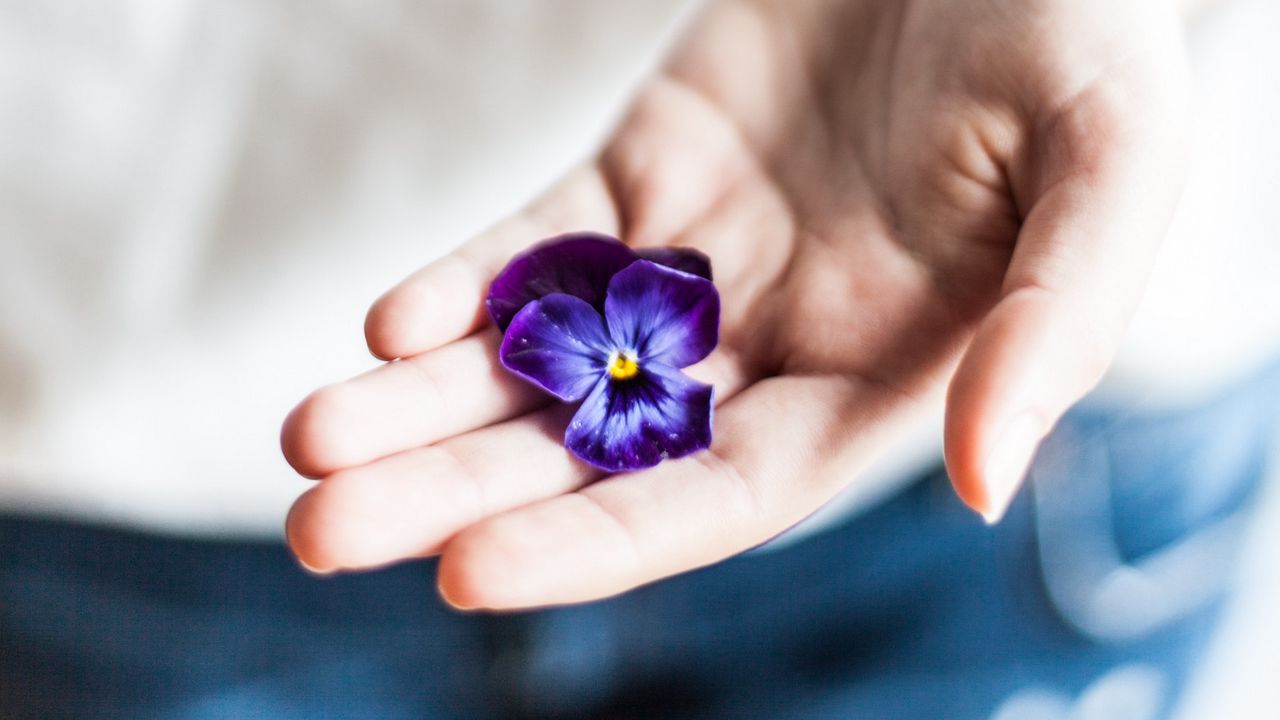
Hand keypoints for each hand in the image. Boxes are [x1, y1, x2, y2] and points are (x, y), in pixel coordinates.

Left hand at [281, 0, 1188, 607]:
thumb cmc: (1082, 36)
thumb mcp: (1110, 164)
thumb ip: (1057, 325)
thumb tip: (982, 481)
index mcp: (874, 380)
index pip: (719, 496)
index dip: (599, 540)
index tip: (469, 573)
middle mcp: (773, 342)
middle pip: (595, 447)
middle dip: (459, 491)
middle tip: (322, 533)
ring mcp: (698, 259)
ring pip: (542, 356)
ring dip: (422, 402)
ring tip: (309, 443)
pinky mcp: (646, 169)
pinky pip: (540, 241)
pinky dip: (463, 285)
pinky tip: (389, 324)